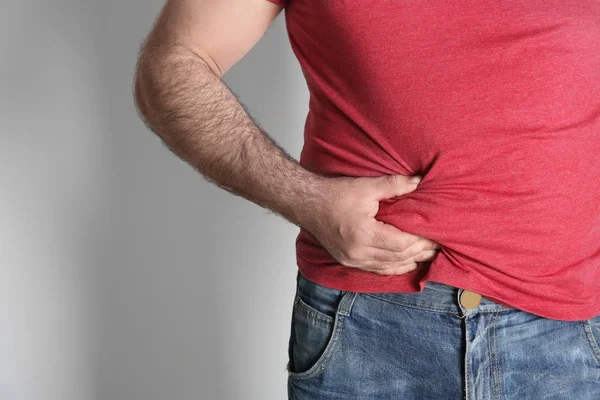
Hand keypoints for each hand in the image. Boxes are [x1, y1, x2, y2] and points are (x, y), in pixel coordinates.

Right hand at [303, 174, 439, 275]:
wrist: (307, 204)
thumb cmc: (334, 195)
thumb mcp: (366, 187)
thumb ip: (394, 185)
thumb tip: (418, 181)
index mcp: (363, 235)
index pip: (401, 244)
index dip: (421, 242)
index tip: (436, 236)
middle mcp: (358, 252)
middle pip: (397, 258)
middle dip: (419, 253)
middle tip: (437, 247)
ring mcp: (352, 260)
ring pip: (388, 267)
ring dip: (409, 262)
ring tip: (427, 256)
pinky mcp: (348, 261)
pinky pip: (376, 269)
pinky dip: (393, 267)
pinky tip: (405, 264)